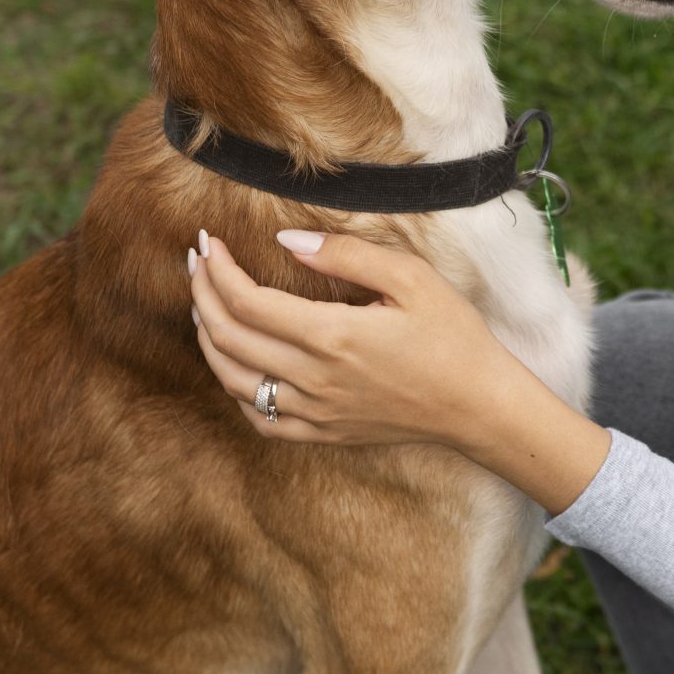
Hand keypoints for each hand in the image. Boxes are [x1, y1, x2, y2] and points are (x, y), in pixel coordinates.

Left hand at [186, 229, 614, 511]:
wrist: (478, 406)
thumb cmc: (453, 336)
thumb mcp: (411, 278)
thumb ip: (345, 254)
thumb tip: (286, 240)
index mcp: (334, 336)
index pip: (248, 302)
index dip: (218, 271)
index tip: (207, 243)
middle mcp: (315, 379)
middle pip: (229, 338)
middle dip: (202, 295)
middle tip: (196, 263)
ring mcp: (316, 412)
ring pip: (234, 380)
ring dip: (208, 340)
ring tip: (203, 306)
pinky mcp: (323, 434)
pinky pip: (259, 418)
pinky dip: (235, 389)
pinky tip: (235, 364)